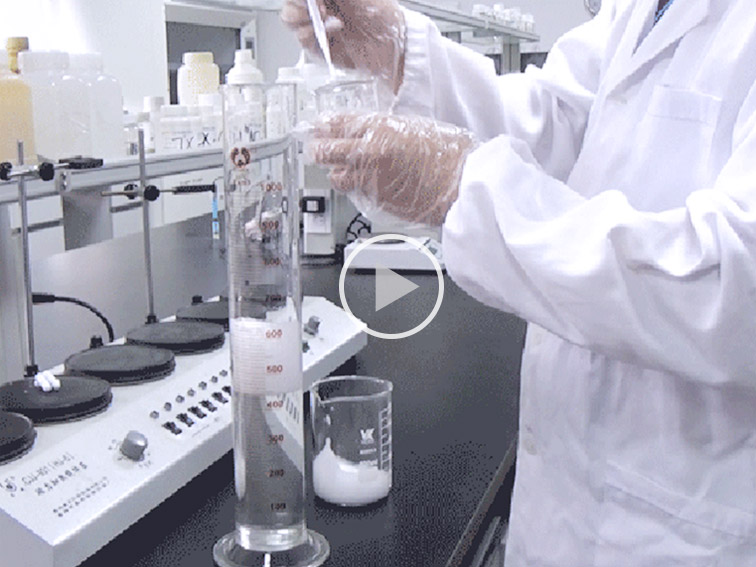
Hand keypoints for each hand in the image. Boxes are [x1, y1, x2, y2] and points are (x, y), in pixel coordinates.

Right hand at [281, 0, 406, 92]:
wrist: (392, 45)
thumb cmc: (381, 13)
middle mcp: (319, 7)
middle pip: (290, 4)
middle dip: (300, 5)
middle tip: (320, 8)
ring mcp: (317, 27)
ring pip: (290, 21)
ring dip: (306, 19)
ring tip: (328, 19)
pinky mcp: (319, 48)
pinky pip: (302, 41)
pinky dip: (313, 35)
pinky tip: (333, 31)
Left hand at [310, 113, 477, 225]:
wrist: (461, 185)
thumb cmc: (450, 155)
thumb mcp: (416, 127)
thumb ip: (388, 129)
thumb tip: (371, 133)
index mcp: (379, 128)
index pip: (337, 123)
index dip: (323, 125)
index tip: (318, 127)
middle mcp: (368, 153)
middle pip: (326, 151)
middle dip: (319, 150)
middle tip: (318, 150)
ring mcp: (369, 180)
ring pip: (336, 177)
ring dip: (337, 173)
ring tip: (343, 171)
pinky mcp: (375, 201)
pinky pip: (355, 194)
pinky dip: (356, 190)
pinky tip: (366, 186)